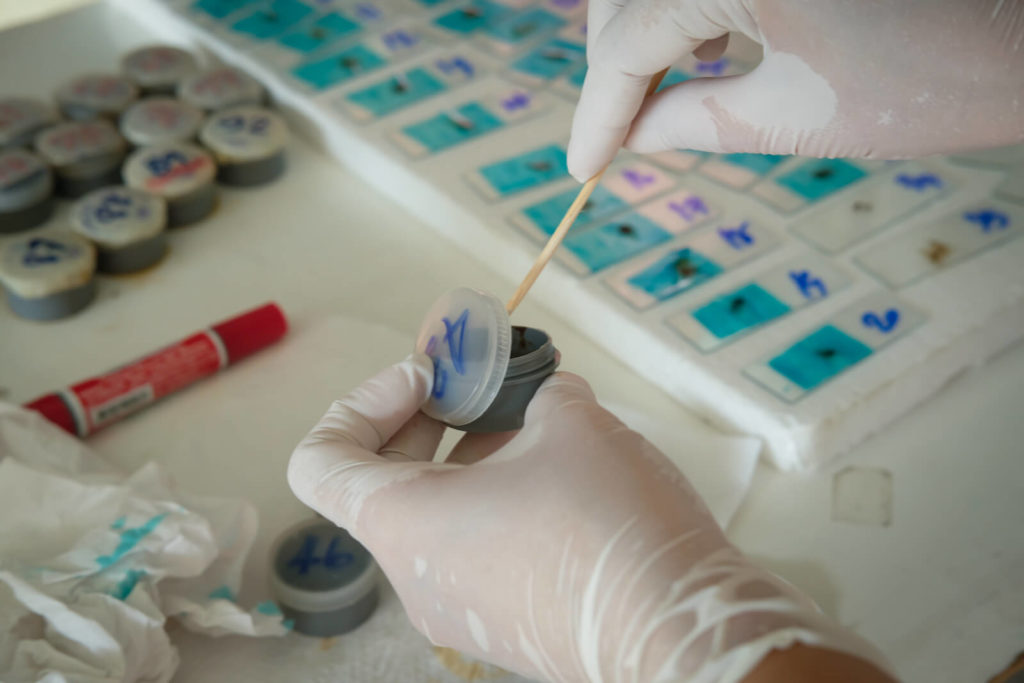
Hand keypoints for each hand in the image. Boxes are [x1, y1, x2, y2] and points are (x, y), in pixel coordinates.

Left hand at [288, 356, 891, 680]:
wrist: (678, 634)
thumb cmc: (608, 522)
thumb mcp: (573, 423)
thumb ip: (540, 393)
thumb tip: (545, 396)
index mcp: (403, 524)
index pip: (320, 461)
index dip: (363, 402)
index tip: (431, 381)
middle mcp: (414, 578)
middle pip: (381, 483)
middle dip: (428, 421)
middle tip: (484, 387)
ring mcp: (457, 611)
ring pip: (436, 516)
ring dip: (472, 458)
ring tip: (538, 425)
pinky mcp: (502, 626)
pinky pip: (474, 549)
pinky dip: (497, 500)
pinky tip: (563, 477)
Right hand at [568, 0, 1023, 180]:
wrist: (1023, 37)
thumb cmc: (927, 81)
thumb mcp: (792, 116)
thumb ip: (693, 122)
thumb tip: (632, 136)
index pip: (627, 44)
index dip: (597, 112)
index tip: (582, 165)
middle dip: (613, 66)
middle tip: (614, 134)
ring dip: (645, 31)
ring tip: (659, 95)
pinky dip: (691, 6)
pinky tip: (711, 42)